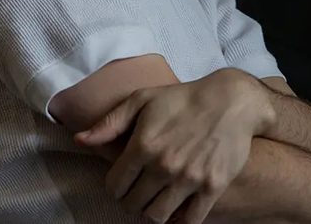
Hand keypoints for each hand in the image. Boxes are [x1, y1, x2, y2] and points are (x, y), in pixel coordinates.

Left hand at [74, 68, 273, 223]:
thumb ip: (109, 123)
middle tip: (136, 194)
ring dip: (151, 213)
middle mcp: (164, 165)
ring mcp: (190, 178)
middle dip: (130, 201)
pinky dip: (179, 221)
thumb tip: (79, 140)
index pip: (115, 185)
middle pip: (134, 203)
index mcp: (143, 145)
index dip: (114, 188)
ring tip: (153, 202)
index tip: (120, 184)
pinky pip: (190, 220)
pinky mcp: (213, 187)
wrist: (230, 102)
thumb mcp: (141, 100)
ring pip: (158, 216)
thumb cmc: (182, 99)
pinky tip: (176, 210)